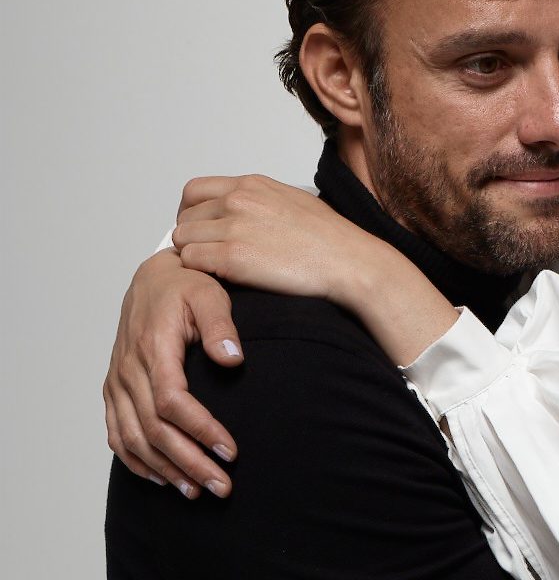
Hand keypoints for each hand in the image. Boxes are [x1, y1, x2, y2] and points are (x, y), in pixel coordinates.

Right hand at [103, 249, 240, 498]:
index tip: (230, 451)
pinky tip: (163, 478)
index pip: (172, 402)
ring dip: (165, 470)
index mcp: (153, 347)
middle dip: (189, 462)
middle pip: (154, 430)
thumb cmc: (187, 284)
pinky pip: (117, 435)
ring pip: (133, 439)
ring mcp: (118, 382)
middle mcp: (129, 370)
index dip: (200, 430)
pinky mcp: (114, 390)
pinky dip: (137, 461)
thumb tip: (234, 359)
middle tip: (221, 487)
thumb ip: (221, 325)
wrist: (153, 277)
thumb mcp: (210, 293)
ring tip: (196, 491)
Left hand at [174, 173, 459, 364]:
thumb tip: (245, 211)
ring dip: (193, 256)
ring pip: (183, 239)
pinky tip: (221, 279)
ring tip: (216, 270)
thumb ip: (262, 200)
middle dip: (192, 236)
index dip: (192, 213)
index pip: (195, 191)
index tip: (201, 230)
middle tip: (209, 256)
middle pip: (185, 216)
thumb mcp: (295, 201)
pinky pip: (190, 261)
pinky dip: (198, 272)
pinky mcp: (232, 257)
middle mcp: (239, 199)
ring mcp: (234, 227)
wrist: (349, 261)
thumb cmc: (331, 239)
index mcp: (253, 185)